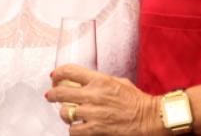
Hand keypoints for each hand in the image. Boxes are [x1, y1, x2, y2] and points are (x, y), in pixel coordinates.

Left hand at [45, 64, 164, 134]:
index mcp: (100, 80)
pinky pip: (74, 130)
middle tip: (50, 96)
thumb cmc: (137, 101)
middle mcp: (93, 95)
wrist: (150, 118)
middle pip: (61, 92)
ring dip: (64, 114)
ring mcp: (93, 113)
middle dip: (52, 94)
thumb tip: (86, 82)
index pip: (70, 71)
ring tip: (68, 114)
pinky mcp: (96, 129)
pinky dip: (73, 129)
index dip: (58, 73)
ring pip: (65, 113)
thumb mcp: (118, 82)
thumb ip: (100, 81)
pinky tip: (77, 127)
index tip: (54, 77)